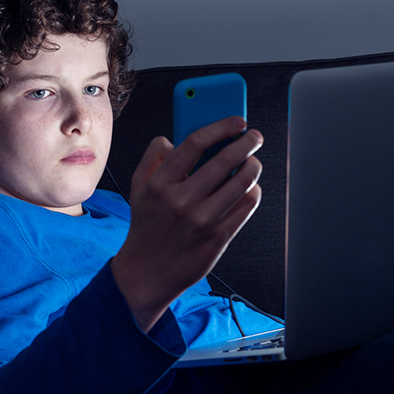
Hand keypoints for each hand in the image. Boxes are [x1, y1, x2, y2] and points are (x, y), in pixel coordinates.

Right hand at [111, 116, 262, 331]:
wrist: (147, 272)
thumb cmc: (146, 226)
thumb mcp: (138, 188)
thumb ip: (152, 158)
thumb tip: (172, 138)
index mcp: (160, 184)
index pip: (194, 144)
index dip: (220, 127)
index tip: (238, 121)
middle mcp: (182, 201)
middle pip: (224, 161)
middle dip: (246, 143)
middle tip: (255, 137)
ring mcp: (202, 221)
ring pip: (241, 183)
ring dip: (253, 167)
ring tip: (253, 162)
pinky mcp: (218, 238)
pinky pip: (246, 207)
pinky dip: (253, 193)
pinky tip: (250, 188)